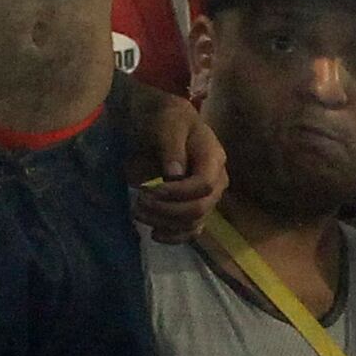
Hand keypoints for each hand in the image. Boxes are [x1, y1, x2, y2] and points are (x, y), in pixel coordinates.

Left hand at [118, 79, 224, 241]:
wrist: (165, 122)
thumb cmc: (167, 119)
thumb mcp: (168, 125)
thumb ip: (172, 147)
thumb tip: (174, 174)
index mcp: (214, 158)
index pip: (203, 186)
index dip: (177, 193)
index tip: (149, 189)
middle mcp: (217, 181)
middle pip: (199, 208)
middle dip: (166, 211)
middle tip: (139, 203)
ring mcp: (208, 197)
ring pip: (193, 223)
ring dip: (165, 224)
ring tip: (139, 212)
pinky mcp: (196, 207)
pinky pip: (191, 230)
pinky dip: (174, 236)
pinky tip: (155, 234)